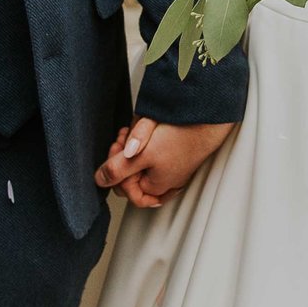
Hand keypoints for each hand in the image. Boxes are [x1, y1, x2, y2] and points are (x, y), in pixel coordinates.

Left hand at [96, 118, 234, 208]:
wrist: (207, 117)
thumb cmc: (179, 136)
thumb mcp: (140, 154)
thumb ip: (117, 169)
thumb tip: (100, 180)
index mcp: (155, 187)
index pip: (124, 189)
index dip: (115, 171)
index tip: (117, 150)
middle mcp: (166, 182)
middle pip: (132, 176)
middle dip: (122, 158)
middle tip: (123, 139)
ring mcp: (174, 169)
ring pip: (142, 164)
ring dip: (133, 148)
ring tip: (133, 131)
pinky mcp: (178, 155)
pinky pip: (154, 156)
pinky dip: (145, 145)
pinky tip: (146, 132)